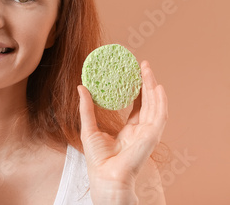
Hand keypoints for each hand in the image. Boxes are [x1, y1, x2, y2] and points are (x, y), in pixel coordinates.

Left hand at [78, 60, 167, 203]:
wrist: (104, 176)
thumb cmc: (97, 159)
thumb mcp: (89, 127)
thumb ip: (87, 107)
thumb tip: (81, 87)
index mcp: (130, 131)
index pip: (138, 106)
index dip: (138, 89)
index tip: (135, 72)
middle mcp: (141, 131)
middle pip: (148, 102)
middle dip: (147, 83)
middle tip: (144, 65)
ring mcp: (148, 133)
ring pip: (155, 105)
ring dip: (153, 87)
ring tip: (148, 70)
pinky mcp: (151, 136)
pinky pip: (159, 116)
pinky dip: (160, 101)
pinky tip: (157, 87)